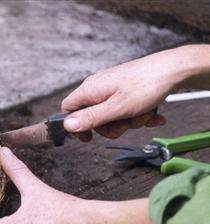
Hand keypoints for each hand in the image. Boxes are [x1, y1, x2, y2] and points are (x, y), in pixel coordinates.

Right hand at [60, 46, 202, 140]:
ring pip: (110, 114)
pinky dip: (136, 114)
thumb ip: (90, 118)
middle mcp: (97, 87)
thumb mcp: (116, 109)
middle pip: (92, 116)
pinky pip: (123, 108)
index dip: (75, 126)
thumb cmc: (146, 85)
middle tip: (125, 125)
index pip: (68, 109)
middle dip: (110, 126)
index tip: (89, 137)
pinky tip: (150, 114)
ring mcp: (111, 87)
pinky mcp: (124, 88)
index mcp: (90, 89)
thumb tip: (67, 126)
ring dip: (127, 121)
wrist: (174, 70)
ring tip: (142, 114)